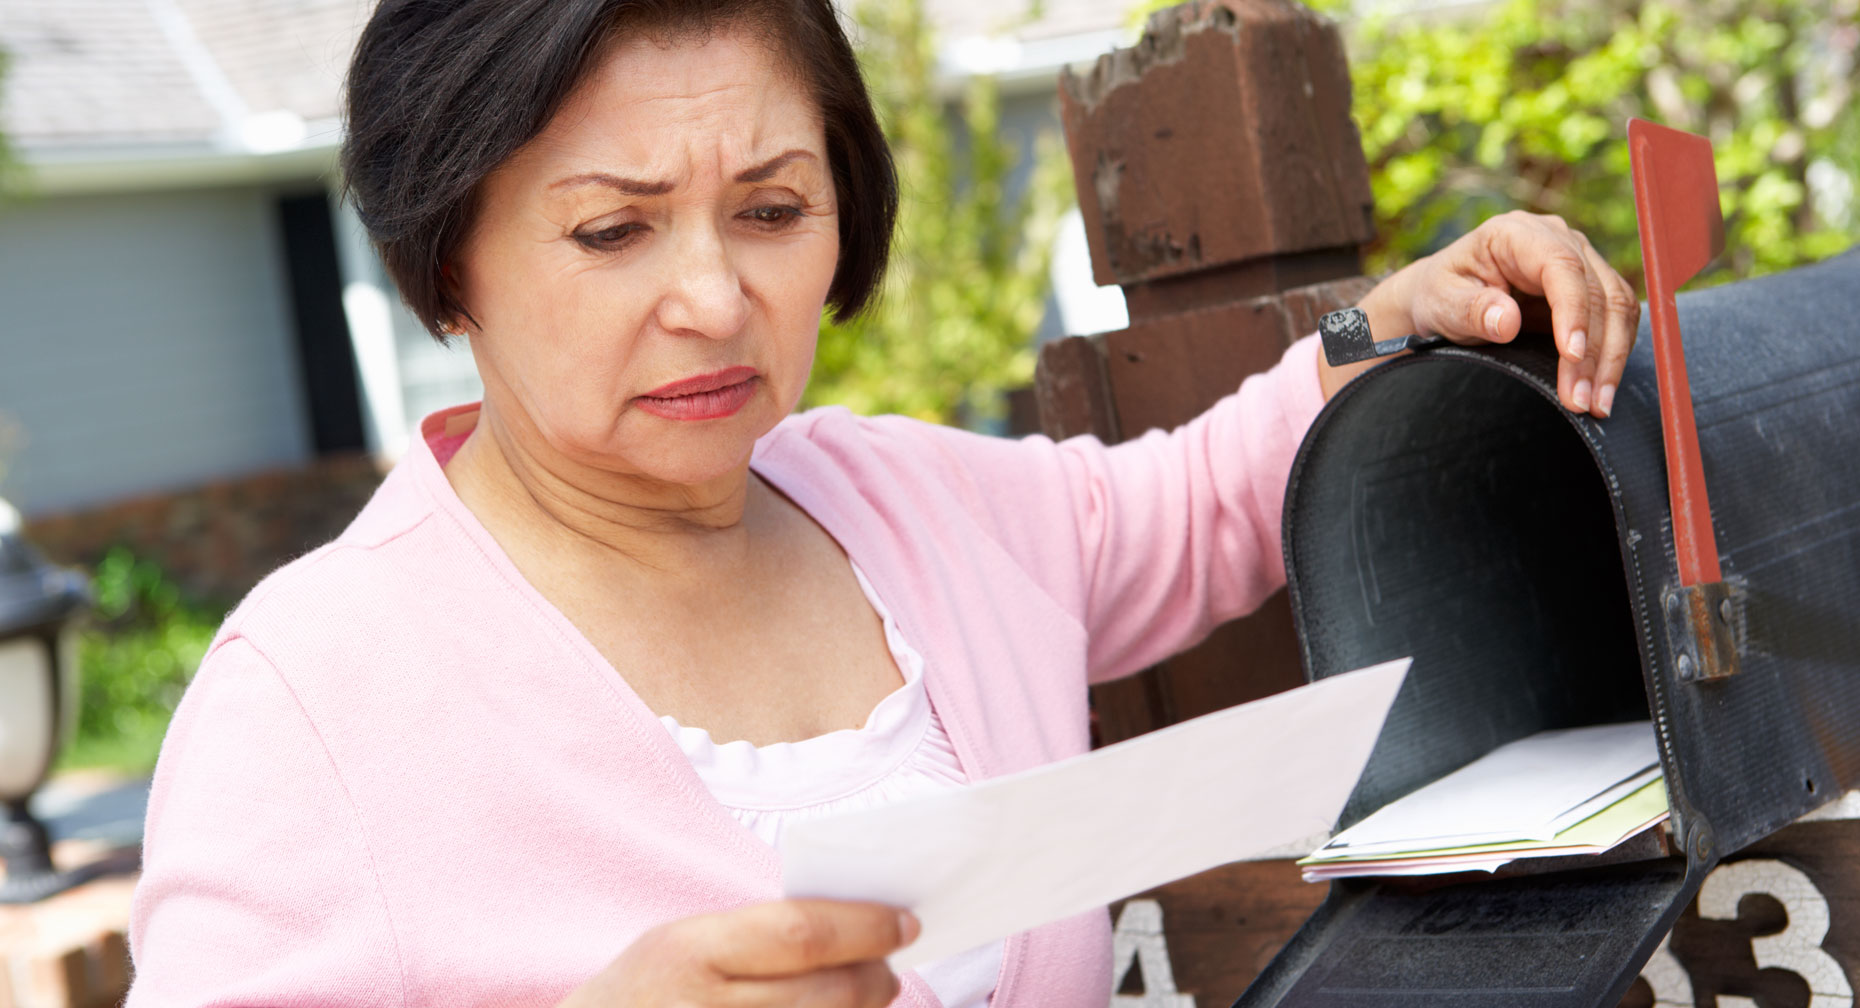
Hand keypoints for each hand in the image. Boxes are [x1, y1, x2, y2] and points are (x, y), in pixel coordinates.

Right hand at [558, 900, 916, 1006]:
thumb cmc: (643, 996)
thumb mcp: (678, 946)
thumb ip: (755, 936)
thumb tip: (855, 927)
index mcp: (687, 953)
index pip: (801, 933)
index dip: (864, 927)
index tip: (904, 922)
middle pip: (825, 993)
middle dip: (874, 977)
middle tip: (892, 966)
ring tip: (872, 995)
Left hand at [1329, 211, 1639, 417]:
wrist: (1444, 298)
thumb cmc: (1440, 295)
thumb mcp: (1442, 303)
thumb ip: (1472, 309)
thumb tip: (1507, 321)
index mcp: (1516, 234)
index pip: (1561, 265)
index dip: (1573, 310)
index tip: (1571, 354)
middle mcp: (1557, 239)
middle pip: (1597, 291)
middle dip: (1594, 351)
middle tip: (1582, 401)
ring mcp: (1580, 260)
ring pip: (1617, 307)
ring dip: (1610, 359)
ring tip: (1596, 405)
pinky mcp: (1591, 287)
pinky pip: (1617, 319)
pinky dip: (1613, 355)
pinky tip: (1602, 388)